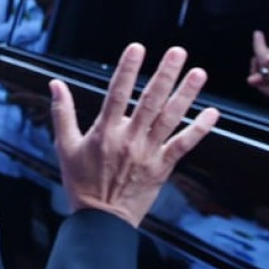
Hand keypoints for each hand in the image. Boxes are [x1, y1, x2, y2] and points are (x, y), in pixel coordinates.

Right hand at [50, 43, 219, 227]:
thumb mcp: (65, 147)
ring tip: (199, 73)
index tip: (137, 48)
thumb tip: (55, 84)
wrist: (101, 220)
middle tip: (178, 52)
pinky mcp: (162, 167)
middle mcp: (129, 139)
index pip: (117, 93)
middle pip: (150, 101)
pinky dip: (200, 129)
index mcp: (105, 132)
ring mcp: (148, 153)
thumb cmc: (82, 183)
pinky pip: (184, 145)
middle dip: (165, 74)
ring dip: (186, 95)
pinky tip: (212, 114)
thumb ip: (63, 112)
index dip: (127, 70)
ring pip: (171, 119)